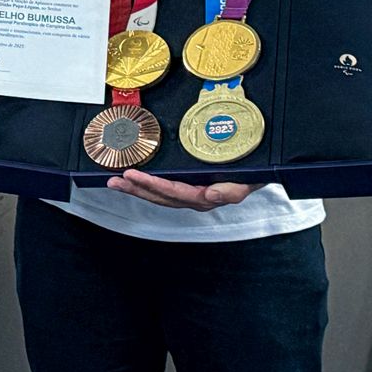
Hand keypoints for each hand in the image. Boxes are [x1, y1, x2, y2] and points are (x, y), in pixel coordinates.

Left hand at [106, 170, 263, 210]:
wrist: (257, 173)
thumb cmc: (250, 177)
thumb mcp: (246, 183)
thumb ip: (231, 191)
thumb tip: (211, 194)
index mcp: (204, 197)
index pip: (172, 192)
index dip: (151, 184)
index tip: (133, 175)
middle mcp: (193, 197)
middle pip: (159, 196)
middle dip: (135, 189)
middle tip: (115, 180)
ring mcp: (188, 194)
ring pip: (157, 195)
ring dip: (136, 188)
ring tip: (116, 181)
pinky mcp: (186, 186)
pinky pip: (162, 189)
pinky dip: (146, 185)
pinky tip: (132, 180)